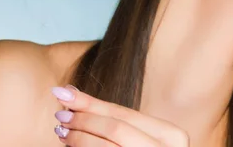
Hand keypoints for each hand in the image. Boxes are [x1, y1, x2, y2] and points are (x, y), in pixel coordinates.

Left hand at [52, 86, 189, 146]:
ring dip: (79, 139)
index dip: (92, 103)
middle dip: (84, 120)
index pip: (124, 114)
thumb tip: (70, 93)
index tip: (64, 93)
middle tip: (60, 116)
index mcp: (172, 135)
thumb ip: (115, 120)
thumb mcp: (141, 137)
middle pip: (116, 129)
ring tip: (62, 133)